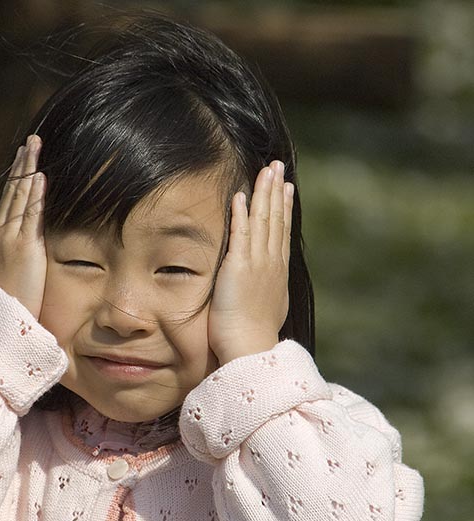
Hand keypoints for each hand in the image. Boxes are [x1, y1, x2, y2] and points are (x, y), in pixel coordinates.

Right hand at [0, 134, 46, 318]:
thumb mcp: (13, 273)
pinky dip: (35, 194)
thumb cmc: (9, 304)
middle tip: (31, 141)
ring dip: (28, 170)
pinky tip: (41, 176)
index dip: (18, 177)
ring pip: (20, 197)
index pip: (11, 200)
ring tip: (35, 147)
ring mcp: (11, 238)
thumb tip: (31, 248)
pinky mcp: (23, 248)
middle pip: (13, 191)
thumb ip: (21, 255)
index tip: (25, 158)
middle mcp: (1, 233)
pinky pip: (31, 215)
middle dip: (22, 164)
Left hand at [208, 160, 293, 363]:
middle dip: (275, 191)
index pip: (281, 232)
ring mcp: (258, 263)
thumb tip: (267, 289)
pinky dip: (241, 214)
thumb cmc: (254, 336)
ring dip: (263, 194)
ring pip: (262, 221)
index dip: (283, 208)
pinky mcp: (239, 267)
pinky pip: (241, 234)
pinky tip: (240, 196)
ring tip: (265, 171)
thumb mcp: (267, 308)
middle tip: (277, 167)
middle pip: (275, 219)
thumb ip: (266, 291)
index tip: (286, 187)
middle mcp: (272, 263)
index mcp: (277, 272)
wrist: (250, 349)